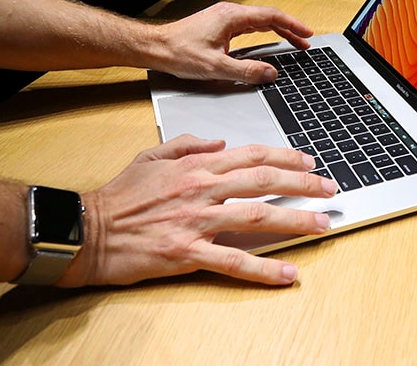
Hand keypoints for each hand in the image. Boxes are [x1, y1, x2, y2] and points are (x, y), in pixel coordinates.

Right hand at [58, 135, 337, 286]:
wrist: (87, 230)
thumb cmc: (119, 196)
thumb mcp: (151, 155)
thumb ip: (188, 144)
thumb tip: (220, 142)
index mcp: (196, 166)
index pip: (252, 155)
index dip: (286, 156)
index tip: (309, 162)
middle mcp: (202, 189)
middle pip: (264, 181)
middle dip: (303, 184)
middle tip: (329, 190)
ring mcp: (197, 221)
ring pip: (257, 216)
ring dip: (294, 219)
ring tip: (320, 224)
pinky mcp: (188, 253)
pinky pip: (233, 262)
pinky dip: (263, 269)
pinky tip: (287, 273)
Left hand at [151, 2, 312, 82]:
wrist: (155, 48)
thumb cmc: (178, 52)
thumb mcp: (216, 67)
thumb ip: (246, 71)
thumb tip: (270, 73)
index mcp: (232, 17)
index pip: (272, 17)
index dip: (293, 25)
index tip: (307, 33)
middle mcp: (230, 13)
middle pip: (268, 17)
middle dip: (290, 29)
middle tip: (305, 41)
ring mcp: (224, 18)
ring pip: (259, 21)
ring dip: (278, 30)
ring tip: (293, 41)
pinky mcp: (219, 26)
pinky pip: (249, 26)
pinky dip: (264, 32)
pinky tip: (268, 41)